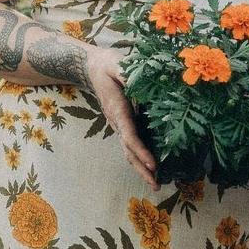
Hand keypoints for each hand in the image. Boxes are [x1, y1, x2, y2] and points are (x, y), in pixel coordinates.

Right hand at [85, 44, 157, 186]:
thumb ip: (127, 73)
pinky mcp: (124, 124)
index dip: (141, 151)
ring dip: (141, 168)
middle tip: (156, 185)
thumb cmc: (108, 64)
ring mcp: (119, 125)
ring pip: (129, 151)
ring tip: (155, 184)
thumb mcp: (117, 64)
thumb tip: (142, 82)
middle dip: (141, 169)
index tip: (153, 164)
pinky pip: (132, 144)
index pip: (130, 136)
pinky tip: (152, 167)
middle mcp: (117, 122)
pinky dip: (141, 157)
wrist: (92, 67)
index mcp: (118, 111)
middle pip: (128, 151)